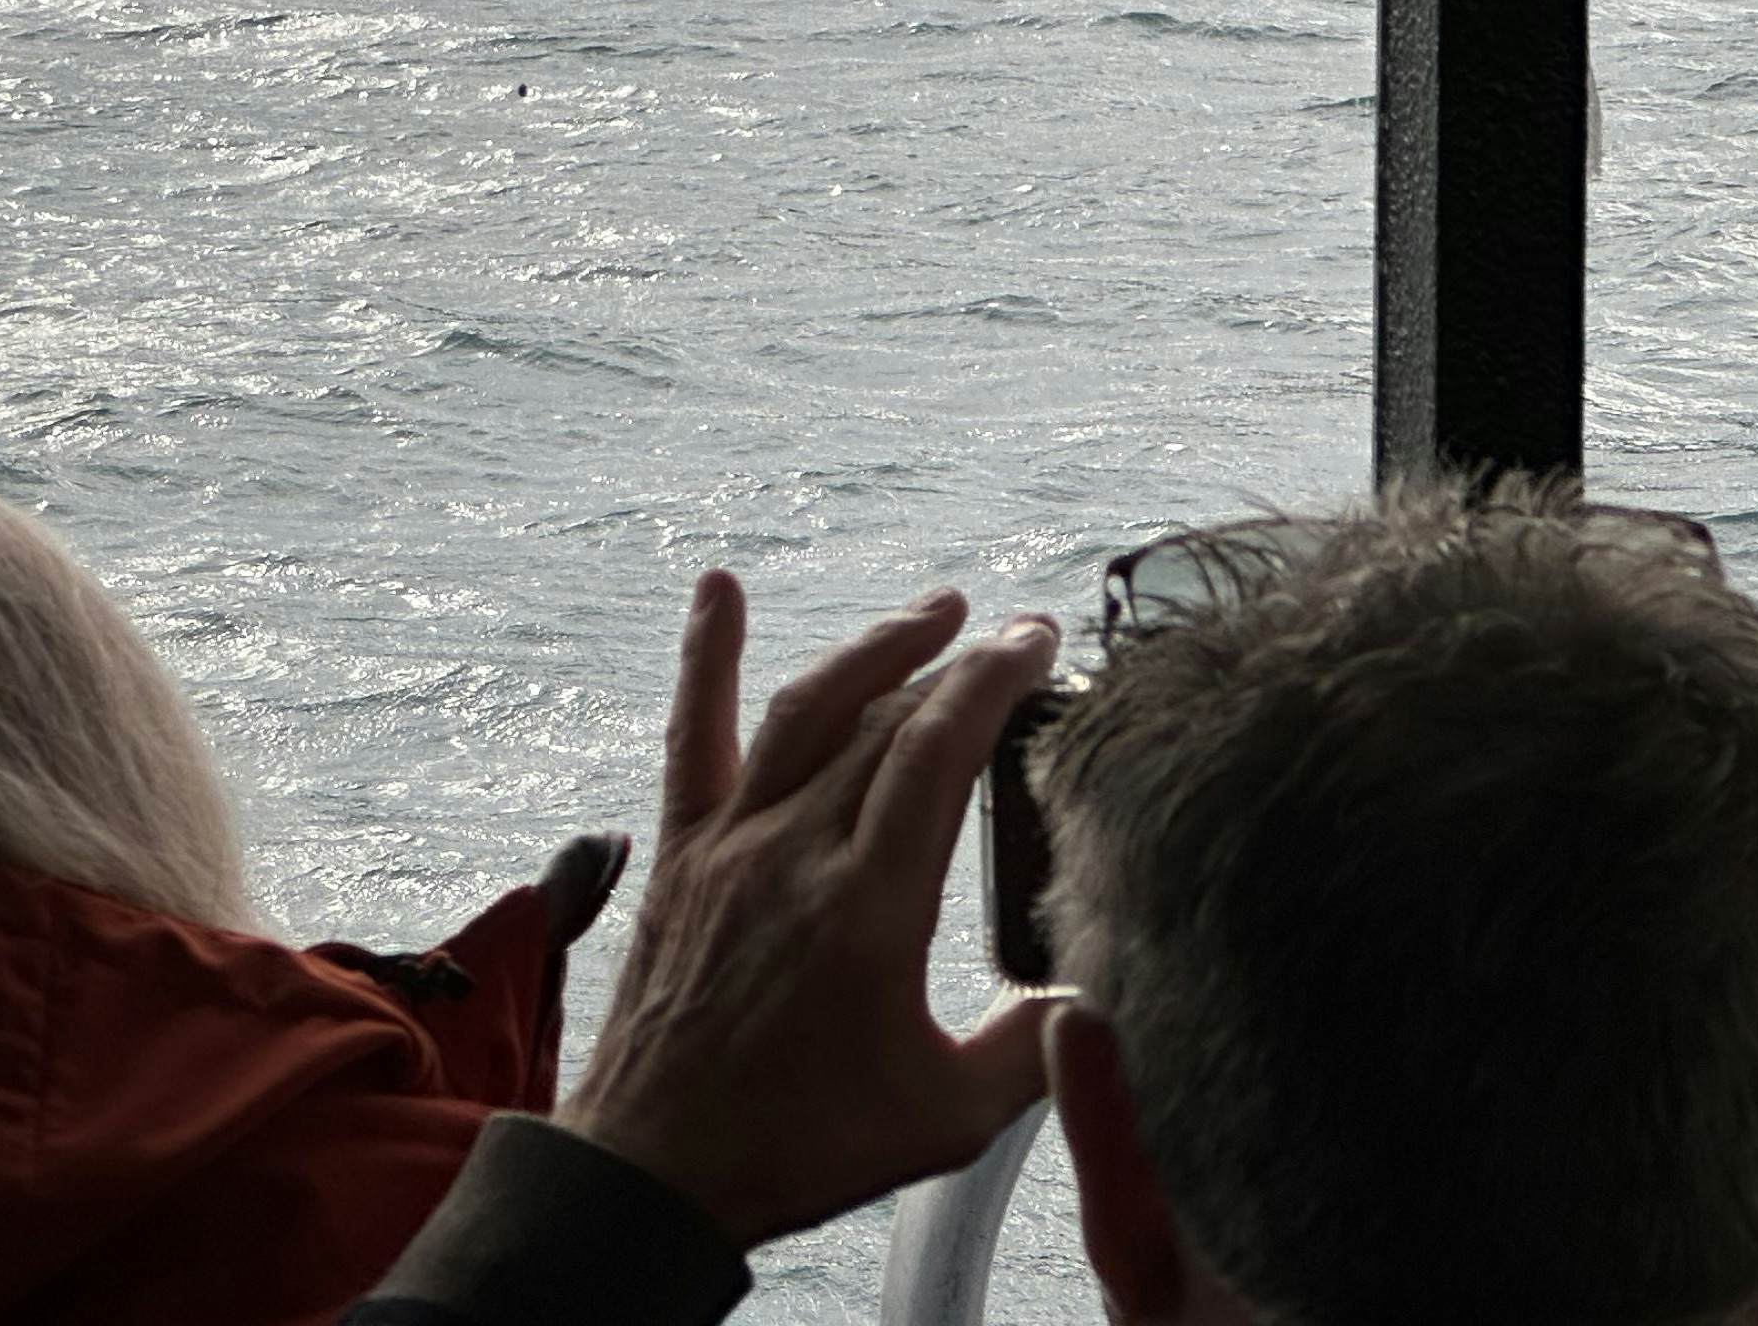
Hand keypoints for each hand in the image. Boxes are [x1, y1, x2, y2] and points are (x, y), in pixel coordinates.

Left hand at [560, 574, 1061, 1248]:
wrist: (658, 1168)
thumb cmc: (802, 1147)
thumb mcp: (948, 1116)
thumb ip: (1034, 1051)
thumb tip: (1100, 1001)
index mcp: (868, 909)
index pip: (939, 755)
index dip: (993, 683)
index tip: (1039, 641)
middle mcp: (796, 855)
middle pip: (883, 724)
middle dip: (958, 666)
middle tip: (1013, 638)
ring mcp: (731, 844)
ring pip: (805, 711)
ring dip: (873, 650)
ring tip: (933, 613)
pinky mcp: (683, 852)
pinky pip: (694, 735)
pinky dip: (708, 656)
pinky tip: (719, 589)